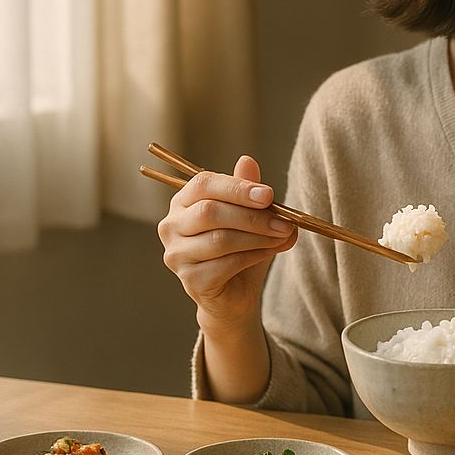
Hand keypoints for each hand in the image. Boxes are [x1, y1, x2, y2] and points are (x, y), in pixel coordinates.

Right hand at [157, 154, 296, 333]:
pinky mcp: (190, 280)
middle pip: (210, 212)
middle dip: (252, 216)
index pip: (203, 184)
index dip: (237, 188)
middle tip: (283, 221)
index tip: (268, 195)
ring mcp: (176, 254)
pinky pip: (225, 264)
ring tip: (281, 236)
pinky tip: (269, 252)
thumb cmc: (241, 248)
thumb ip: (247, 191)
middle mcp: (171, 225)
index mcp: (183, 201)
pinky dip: (253, 256)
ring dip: (257, 236)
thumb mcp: (249, 216)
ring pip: (219, 239)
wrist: (236, 294)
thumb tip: (247, 161)